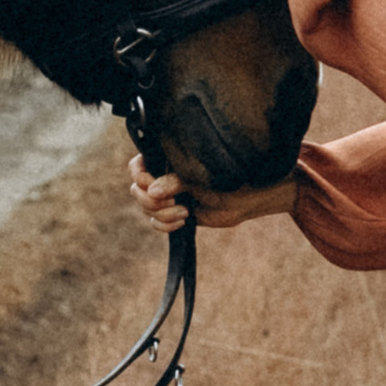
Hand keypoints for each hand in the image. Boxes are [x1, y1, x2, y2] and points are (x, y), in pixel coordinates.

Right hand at [127, 153, 299, 233]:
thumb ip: (174, 181)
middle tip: (173, 201)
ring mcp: (168, 196)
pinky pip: (156, 223)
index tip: (152, 185)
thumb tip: (153, 191)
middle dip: (151, 201)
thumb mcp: (199, 176)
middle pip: (137, 190)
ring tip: (184, 212)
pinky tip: (184, 221)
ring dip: (162, 214)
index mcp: (168, 160)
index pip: (137, 165)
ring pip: (146, 209)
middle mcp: (165, 176)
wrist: (248, 198)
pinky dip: (165, 225)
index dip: (140, 176)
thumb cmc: (228, 177)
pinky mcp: (174, 215)